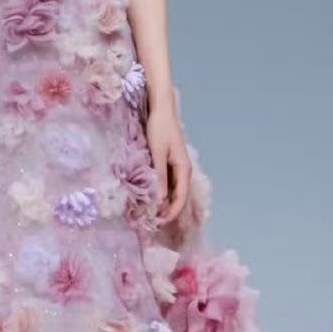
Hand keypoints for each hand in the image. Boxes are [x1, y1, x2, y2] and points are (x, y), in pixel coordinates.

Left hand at [146, 102, 191, 223]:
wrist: (162, 110)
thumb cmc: (160, 128)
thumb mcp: (157, 152)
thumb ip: (159, 175)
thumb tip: (160, 199)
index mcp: (184, 169)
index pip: (181, 198)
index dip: (171, 213)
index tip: (158, 222)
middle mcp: (183, 171)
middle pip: (178, 198)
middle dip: (167, 212)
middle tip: (150, 222)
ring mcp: (176, 168)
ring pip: (172, 193)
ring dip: (162, 204)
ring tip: (148, 213)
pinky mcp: (169, 164)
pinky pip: (167, 184)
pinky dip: (160, 193)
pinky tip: (149, 198)